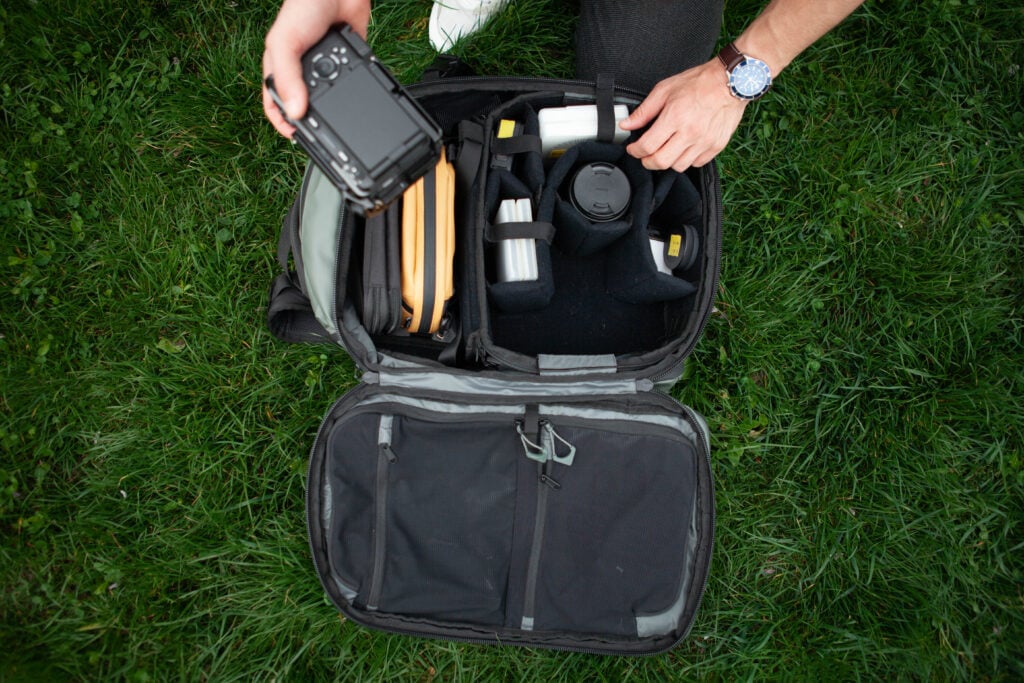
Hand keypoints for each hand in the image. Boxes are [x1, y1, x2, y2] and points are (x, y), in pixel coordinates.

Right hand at [262, 0, 370, 137]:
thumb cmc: (303, 7)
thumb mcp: (285, 42)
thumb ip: (287, 77)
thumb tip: (294, 112)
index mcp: (280, 68)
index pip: (276, 104)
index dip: (284, 124)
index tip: (297, 137)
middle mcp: (302, 72)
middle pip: (305, 106)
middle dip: (313, 121)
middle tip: (324, 136)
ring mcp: (327, 70)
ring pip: (331, 100)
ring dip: (336, 109)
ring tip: (341, 119)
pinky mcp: (349, 64)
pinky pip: (353, 86)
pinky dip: (357, 93)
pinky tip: (359, 100)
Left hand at [620, 59, 747, 171]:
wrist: (730, 82)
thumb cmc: (699, 82)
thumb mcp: (665, 90)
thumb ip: (644, 111)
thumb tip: (626, 124)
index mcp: (675, 117)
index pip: (647, 146)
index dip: (635, 151)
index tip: (633, 149)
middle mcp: (690, 133)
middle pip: (660, 162)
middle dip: (647, 161)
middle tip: (645, 155)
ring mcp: (704, 142)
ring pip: (678, 166)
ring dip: (667, 161)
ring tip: (666, 149)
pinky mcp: (716, 146)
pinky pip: (696, 163)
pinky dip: (686, 160)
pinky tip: (684, 148)